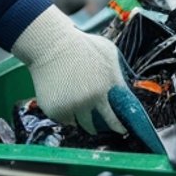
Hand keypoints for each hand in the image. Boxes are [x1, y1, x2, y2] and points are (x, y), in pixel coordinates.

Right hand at [12, 6, 126, 134]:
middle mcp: (87, 101)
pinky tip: (65, 99)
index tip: (122, 131)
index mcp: (103, 89)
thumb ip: (118, 74)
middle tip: (99, 125)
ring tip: (80, 106)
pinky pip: (63, 118)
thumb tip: (125, 90)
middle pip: (94, 126)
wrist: (50, 45)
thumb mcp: (109, 53)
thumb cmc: (83, 45)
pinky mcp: (53, 109)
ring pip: (78, 123)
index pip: (114, 118)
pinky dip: (66, 113)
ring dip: (81, 119)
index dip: (119, 127)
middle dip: (98, 127)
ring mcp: (69, 106)